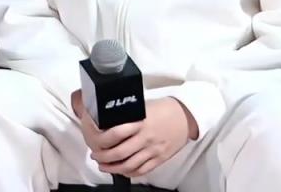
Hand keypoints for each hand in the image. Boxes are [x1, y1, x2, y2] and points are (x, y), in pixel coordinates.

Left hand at [70, 91, 194, 178]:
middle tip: (96, 156)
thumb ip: (128, 116)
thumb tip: (108, 121)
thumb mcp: (143, 108)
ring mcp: (153, 150)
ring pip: (129, 165)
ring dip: (113, 168)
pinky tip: (121, 171)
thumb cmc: (163, 109)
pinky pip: (142, 170)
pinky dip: (129, 173)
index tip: (94, 141)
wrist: (186, 116)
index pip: (116, 133)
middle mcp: (145, 137)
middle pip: (119, 153)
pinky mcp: (160, 158)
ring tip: (104, 166)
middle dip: (103, 157)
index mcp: (140, 122)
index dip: (102, 140)